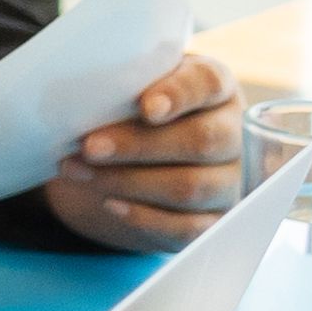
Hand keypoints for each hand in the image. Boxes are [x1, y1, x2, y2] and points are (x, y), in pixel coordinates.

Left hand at [46, 54, 247, 250]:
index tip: (147, 108)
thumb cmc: (133, 111)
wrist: (136, 158)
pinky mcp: (215, 218)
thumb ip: (121, 87)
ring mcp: (229, 179)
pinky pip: (188, 227)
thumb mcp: (130, 89)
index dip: (179, 95)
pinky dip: (146, 218)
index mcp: (214, 88)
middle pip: (200, 141)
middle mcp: (232, 132)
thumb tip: (80, 96)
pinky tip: (111, 204)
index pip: (208, 83)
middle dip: (138, 145)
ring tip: (79, 171)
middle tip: (89, 147)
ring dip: (128, 182)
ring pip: (191, 187)